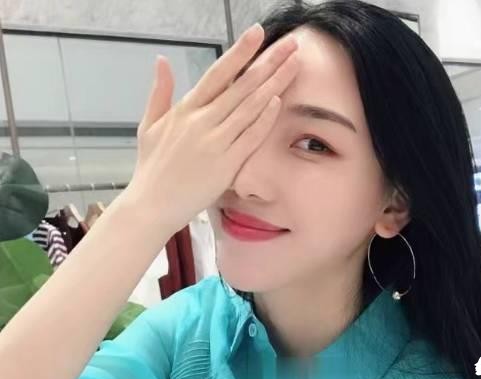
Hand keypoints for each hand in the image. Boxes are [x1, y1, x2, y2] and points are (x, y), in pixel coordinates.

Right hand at [123, 24, 297, 232]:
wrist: (152, 205)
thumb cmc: (152, 166)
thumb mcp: (149, 125)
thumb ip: (160, 92)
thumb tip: (162, 60)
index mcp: (185, 109)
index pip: (218, 73)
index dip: (240, 51)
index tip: (258, 33)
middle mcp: (202, 121)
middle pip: (242, 85)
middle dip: (269, 62)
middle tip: (291, 45)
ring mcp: (215, 142)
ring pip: (251, 107)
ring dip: (275, 84)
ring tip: (294, 65)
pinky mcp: (227, 164)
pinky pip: (251, 136)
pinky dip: (265, 118)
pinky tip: (280, 100)